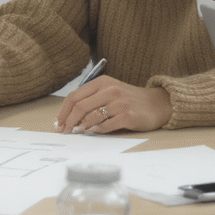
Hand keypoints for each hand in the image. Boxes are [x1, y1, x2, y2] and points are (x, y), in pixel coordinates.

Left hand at [56, 76, 171, 133]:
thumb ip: (92, 100)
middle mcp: (111, 90)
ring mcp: (120, 103)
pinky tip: (93, 132)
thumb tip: (68, 117)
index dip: (63, 111)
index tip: (58, 123)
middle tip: (64, 131)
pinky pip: (105, 126)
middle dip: (68, 121)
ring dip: (81, 127)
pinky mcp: (128, 116)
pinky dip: (96, 131)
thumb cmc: (128, 100)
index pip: (75, 96)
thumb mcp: (110, 92)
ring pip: (91, 117)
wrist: (156, 104)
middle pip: (80, 107)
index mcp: (103, 82)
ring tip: (77, 132)